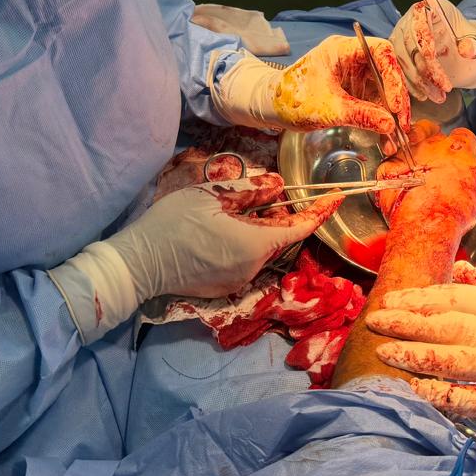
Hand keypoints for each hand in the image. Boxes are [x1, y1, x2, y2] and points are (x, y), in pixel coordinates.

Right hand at [51, 175, 339, 341]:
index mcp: (255, 244)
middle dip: (286, 216)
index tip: (337, 195)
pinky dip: (247, 243)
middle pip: (281, 239)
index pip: (300, 228)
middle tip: (281, 192)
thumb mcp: (211, 196)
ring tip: (246, 207)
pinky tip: (229, 228)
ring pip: (263, 250)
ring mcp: (238, 281)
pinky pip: (246, 261)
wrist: (138, 263)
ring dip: (263, 229)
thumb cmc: (173, 223)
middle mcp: (253, 268)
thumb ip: (250, 192)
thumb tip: (278, 188)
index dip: (321, 211)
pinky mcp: (224, 288)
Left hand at [213, 37, 413, 154]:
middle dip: (396, 101)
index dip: (394, 76)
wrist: (271, 107)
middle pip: (387, 74)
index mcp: (343, 49)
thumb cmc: (292, 98)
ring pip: (383, 92)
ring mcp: (353, 75)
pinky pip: (373, 104)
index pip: (382, 52)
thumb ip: (360, 115)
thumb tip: (390, 125)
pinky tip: (384, 139)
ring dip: (390, 116)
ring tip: (394, 140)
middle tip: (402, 126)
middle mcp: (352, 59)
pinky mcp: (353, 92)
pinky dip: (379, 121)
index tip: (396, 104)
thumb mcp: (328, 109)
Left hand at [365, 282, 475, 438]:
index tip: (390, 301)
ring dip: (417, 356)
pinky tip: (416, 388)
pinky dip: (440, 393)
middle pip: (452, 326)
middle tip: (376, 321)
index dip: (421, 298)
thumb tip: (457, 266)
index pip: (458, 299)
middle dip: (409, 323)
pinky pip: (469, 399)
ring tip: (386, 353)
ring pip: (456, 360)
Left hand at [374, 121, 475, 230]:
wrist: (427, 226)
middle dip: (433, 140)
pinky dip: (394, 169)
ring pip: (410, 139)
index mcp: (460, 149)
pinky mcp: (390, 166)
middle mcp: (435, 145)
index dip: (459, 144)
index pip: (462, 135)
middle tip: (433, 156)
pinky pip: (391, 160)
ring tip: (415, 165)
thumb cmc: (453, 213)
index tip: (456, 153)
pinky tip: (401, 180)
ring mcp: (411, 153)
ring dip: (412, 147)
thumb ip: (475, 176)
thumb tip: (472, 176)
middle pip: (433, 132)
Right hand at [390, 0, 475, 102]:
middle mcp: (412, 18)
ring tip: (436, 96)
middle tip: (442, 89)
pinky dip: (409, 83)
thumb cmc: (470, 43)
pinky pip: (397, 67)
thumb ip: (475, 45)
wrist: (463, 51)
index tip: (436, 70)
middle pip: (408, 44)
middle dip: (423, 70)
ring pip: (401, 59)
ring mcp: (402, 34)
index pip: (421, 27)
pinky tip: (423, 94)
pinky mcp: (398, 51)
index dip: (426, 49)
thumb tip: (468, 49)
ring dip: (417, 81)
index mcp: (432, 7)